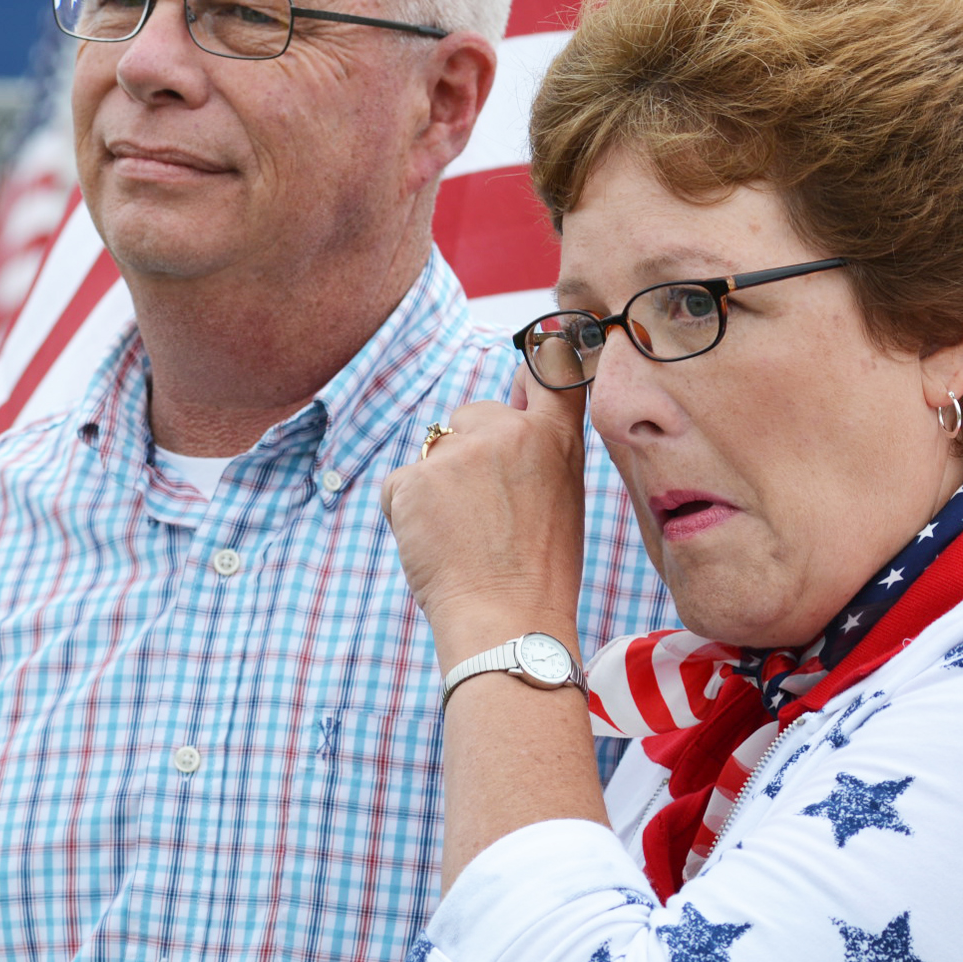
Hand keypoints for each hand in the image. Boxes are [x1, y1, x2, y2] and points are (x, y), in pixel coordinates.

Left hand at [380, 366, 588, 665]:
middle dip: (468, 452)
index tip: (544, 340)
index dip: (543, 350)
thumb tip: (515, 409)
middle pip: (472, 415)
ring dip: (437, 485)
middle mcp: (508, 431)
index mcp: (555, 437)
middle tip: (484, 514)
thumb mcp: (562, 498)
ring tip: (462, 535)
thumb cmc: (538, 573)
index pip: (551, 366)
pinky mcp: (415, 476)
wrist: (507, 621)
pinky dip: (407, 512)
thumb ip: (541, 449)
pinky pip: (400, 484)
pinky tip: (434, 545)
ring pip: (434, 450)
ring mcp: (459, 451)